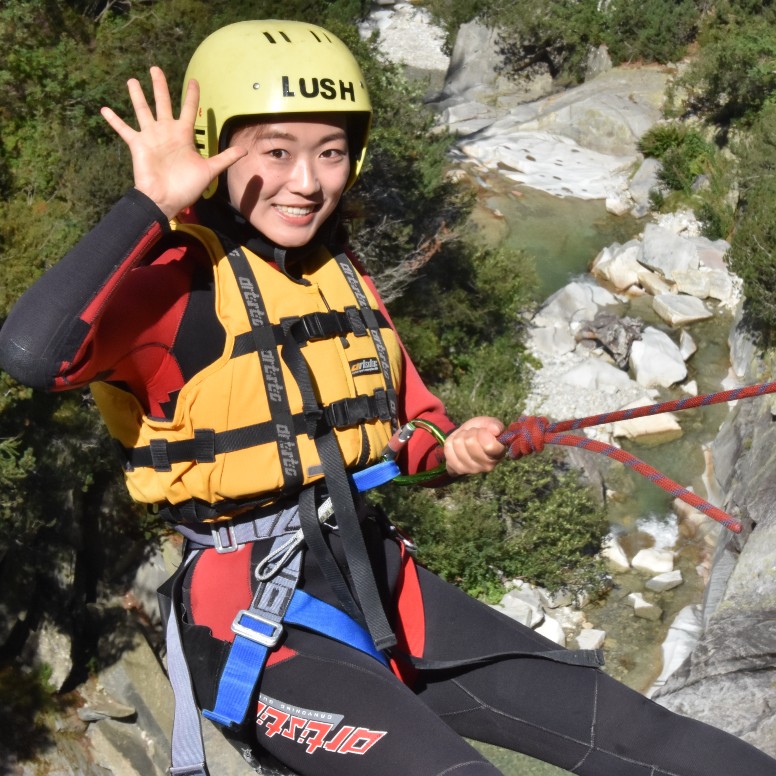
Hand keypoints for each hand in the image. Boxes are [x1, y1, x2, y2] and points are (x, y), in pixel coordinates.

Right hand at [100, 66, 246, 217]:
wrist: (166, 200)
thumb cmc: (187, 187)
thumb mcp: (209, 171)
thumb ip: (225, 158)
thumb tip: (245, 151)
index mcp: (183, 135)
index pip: (187, 109)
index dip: (191, 96)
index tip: (194, 81)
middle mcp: (166, 132)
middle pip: (163, 102)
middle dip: (160, 86)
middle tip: (156, 68)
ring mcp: (151, 137)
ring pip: (143, 110)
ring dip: (137, 96)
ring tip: (132, 80)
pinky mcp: (137, 144)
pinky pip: (124, 130)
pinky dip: (114, 121)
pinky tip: (104, 109)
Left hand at [444, 416, 505, 476]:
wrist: (467, 439)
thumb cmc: (482, 431)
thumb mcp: (489, 424)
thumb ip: (494, 425)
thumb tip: (495, 430)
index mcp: (498, 454)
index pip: (489, 446)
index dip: (483, 434)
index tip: (484, 431)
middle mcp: (487, 466)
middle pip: (470, 442)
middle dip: (470, 432)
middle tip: (473, 434)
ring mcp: (472, 469)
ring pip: (458, 443)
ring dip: (460, 436)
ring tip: (466, 438)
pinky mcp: (458, 469)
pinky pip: (448, 448)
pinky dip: (451, 441)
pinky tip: (458, 445)